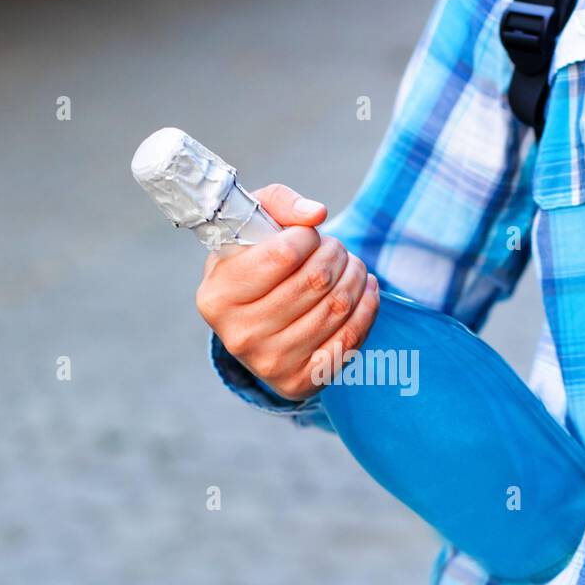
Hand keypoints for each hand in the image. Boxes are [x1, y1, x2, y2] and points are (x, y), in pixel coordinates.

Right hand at [196, 184, 379, 400]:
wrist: (252, 323)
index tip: (308, 235)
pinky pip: (350, 339)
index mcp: (217, 296)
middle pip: (316, 280)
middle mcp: (239, 335)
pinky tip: (365, 289)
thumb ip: (279, 203)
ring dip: (355, 276)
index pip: (284, 254)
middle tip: (335, 248)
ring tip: (351, 265)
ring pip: (337, 306)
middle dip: (337, 254)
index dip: (307, 237)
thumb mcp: (252, 226)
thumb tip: (317, 214)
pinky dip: (367, 307)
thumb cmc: (252, 264)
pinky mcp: (299, 381)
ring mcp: (270, 363)